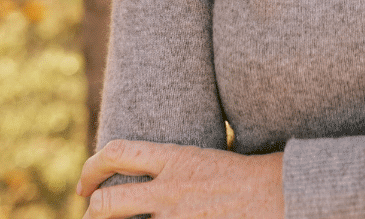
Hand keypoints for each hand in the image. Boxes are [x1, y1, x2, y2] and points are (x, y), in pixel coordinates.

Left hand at [78, 139, 284, 218]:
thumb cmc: (245, 175)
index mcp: (174, 157)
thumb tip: (148, 173)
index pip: (118, 151)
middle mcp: (169, 189)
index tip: (86, 184)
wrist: (278, 193)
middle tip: (89, 217)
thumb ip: (172, 166)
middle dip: (92, 214)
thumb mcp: (202, 158)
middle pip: (107, 203)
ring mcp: (176, 218)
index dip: (91, 167)